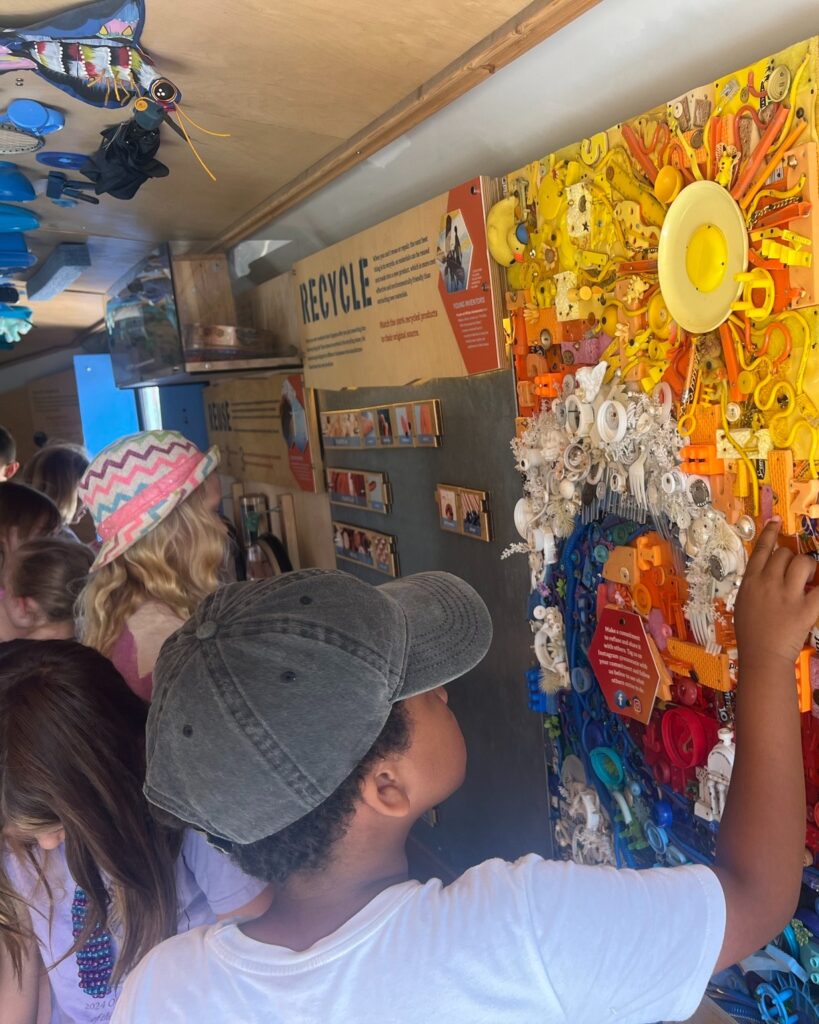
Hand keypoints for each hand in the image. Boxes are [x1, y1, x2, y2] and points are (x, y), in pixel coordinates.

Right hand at [734, 518, 818, 667]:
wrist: (762, 656)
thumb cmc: (750, 633)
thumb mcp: (743, 603)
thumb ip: (755, 585)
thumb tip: (768, 572)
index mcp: (750, 581)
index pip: (762, 549)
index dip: (770, 532)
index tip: (776, 521)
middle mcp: (768, 582)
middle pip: (784, 554)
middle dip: (792, 560)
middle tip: (796, 574)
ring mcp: (788, 594)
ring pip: (804, 562)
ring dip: (808, 568)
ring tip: (807, 581)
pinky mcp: (806, 608)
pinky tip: (817, 587)